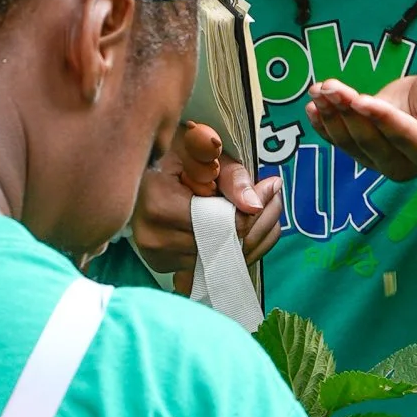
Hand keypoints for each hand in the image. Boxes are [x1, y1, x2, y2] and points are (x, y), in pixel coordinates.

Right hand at [129, 122, 280, 292]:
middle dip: (258, 222)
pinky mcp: (164, 265)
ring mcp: (158, 257)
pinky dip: (235, 248)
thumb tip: (255, 205)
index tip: (272, 186)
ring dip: (251, 237)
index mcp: (159, 206)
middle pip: (225, 245)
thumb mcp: (201, 150)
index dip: (253, 209)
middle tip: (275, 195)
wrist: (140, 167)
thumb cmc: (171, 151)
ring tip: (261, 207)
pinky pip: (212, 264)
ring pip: (223, 259)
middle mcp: (154, 239)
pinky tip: (244, 225)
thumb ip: (231, 177)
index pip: (221, 223)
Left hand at [309, 64, 416, 181]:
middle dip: (347, 112)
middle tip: (330, 86)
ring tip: (319, 90)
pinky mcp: (365, 154)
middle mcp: (407, 165)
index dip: (379, 117)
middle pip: (371, 142)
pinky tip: (312, 108)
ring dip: (331, 116)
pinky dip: (323, 126)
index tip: (359, 99)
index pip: (401, 135)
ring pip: (351, 143)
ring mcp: (383, 163)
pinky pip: (341, 143)